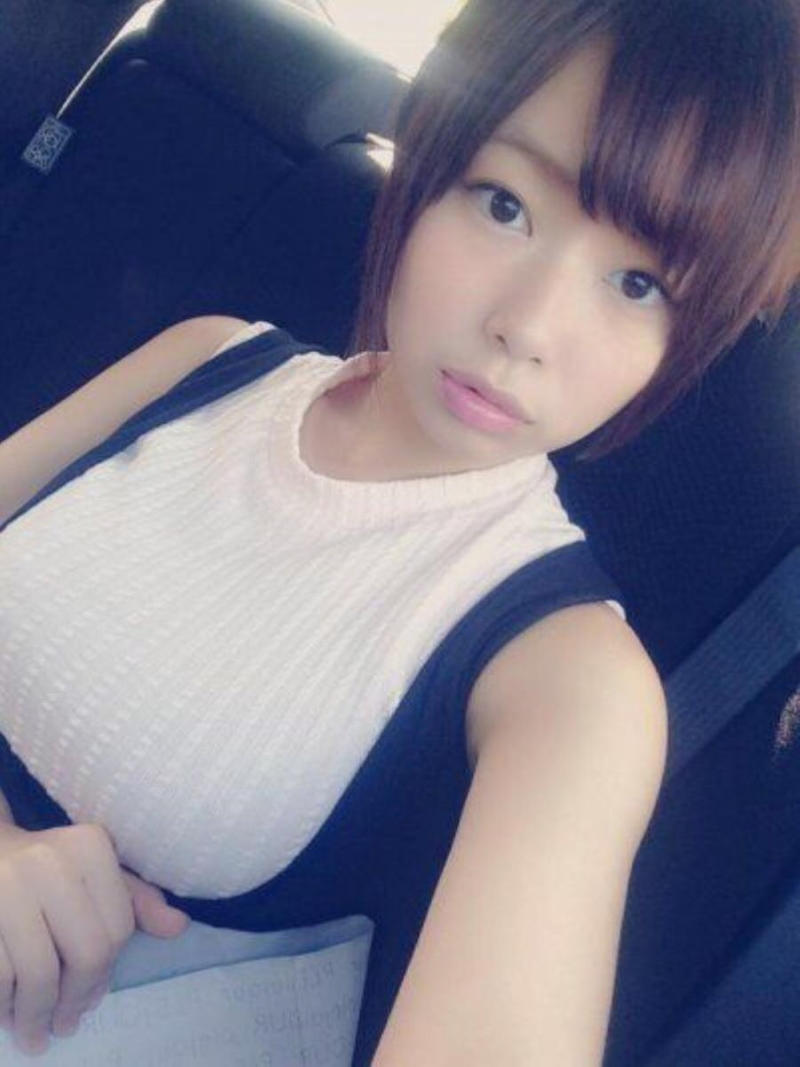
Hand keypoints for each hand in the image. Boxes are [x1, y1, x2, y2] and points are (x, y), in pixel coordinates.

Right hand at [0, 822, 187, 1054]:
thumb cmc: (50, 870)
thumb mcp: (95, 873)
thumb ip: (135, 902)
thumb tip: (178, 927)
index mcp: (89, 846)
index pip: (118, 928)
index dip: (106, 972)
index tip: (92, 999)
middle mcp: (51, 860)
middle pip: (86, 953)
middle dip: (75, 1000)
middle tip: (66, 1025)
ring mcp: (8, 885)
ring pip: (38, 974)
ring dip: (36, 1015)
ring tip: (35, 1034)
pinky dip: (5, 1005)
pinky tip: (8, 1014)